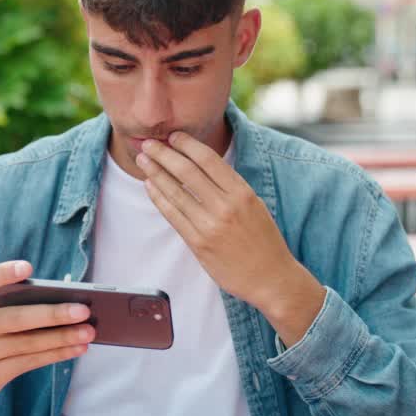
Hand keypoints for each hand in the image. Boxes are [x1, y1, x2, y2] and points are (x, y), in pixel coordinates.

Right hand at [0, 260, 93, 415]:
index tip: (27, 267)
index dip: (2, 273)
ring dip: (63, 337)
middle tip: (83, 310)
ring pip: (29, 343)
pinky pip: (31, 362)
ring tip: (89, 331)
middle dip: (53, 314)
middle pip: (17, 318)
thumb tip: (64, 301)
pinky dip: (58, 354)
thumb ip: (12, 306)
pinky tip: (77, 348)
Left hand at [136, 132, 324, 345]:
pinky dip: (159, 198)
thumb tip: (201, 167)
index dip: (187, 145)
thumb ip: (230, 188)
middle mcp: (226, 206)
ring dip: (155, 173)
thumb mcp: (254, 205)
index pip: (209, 159)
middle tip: (149, 143)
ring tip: (143, 161)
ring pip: (176, 192)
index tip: (173, 136)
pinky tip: (150, 186)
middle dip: (164, 154)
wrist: (272, 279)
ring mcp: (210, 225)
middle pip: (187, 171)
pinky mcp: (199, 244)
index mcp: (242, 192)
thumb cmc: (264, 241)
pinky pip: (173, 215)